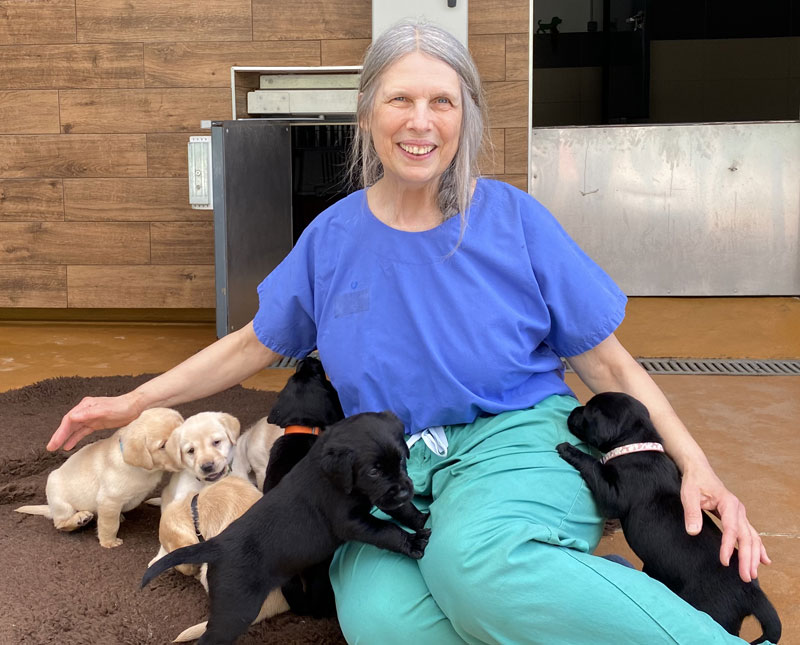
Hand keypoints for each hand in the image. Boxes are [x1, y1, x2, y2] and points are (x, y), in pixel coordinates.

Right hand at [47, 394, 141, 451]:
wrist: (136, 407)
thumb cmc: (122, 407)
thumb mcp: (105, 410)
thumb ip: (89, 414)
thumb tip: (72, 417)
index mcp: (85, 406)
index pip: (69, 419)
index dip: (61, 431)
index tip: (54, 442)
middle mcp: (86, 411)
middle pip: (69, 424)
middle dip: (59, 436)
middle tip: (50, 447)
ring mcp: (91, 417)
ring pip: (74, 429)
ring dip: (65, 438)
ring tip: (55, 448)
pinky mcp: (96, 423)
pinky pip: (82, 431)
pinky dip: (75, 438)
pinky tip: (69, 445)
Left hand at [680, 463, 769, 582]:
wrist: (699, 471)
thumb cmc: (694, 482)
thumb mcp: (689, 494)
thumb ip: (692, 513)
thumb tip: (693, 532)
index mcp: (729, 503)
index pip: (731, 529)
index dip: (728, 546)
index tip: (724, 562)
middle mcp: (739, 510)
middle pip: (747, 537)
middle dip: (747, 558)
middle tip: (745, 576)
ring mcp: (740, 514)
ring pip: (752, 538)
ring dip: (754, 556)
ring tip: (752, 574)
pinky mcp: (738, 518)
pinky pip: (751, 535)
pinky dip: (758, 548)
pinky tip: (763, 560)